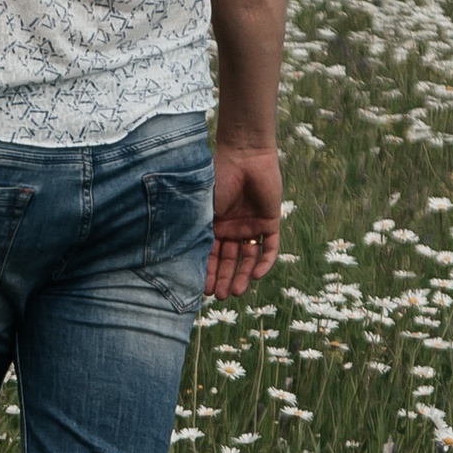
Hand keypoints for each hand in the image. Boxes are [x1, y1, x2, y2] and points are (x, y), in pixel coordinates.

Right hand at [206, 146, 281, 298]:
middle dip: (223, 278)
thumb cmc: (219, 177)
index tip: (201, 290)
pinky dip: (265, 263)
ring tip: (235, 292)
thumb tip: (182, 260)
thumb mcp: (203, 208)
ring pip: (248, 258)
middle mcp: (232, 228)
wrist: (245, 155)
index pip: (209, 255)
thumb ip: (198, 230)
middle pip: (228, 260)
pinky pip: (269, 248)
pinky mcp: (270, 221)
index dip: (206, 272)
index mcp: (214, 224)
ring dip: (242, 275)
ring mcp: (251, 226)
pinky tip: (256, 276)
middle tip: (219, 296)